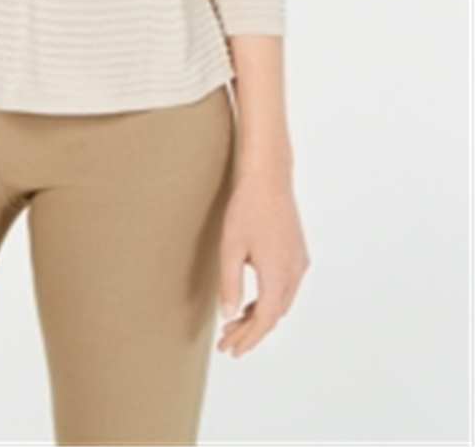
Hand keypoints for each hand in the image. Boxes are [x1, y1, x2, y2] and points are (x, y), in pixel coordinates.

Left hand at [216, 165, 309, 357]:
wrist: (269, 177)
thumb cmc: (247, 208)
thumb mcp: (231, 247)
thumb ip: (230, 283)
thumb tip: (229, 315)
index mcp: (278, 273)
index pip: (265, 319)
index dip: (248, 338)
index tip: (231, 350)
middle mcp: (295, 272)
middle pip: (274, 314)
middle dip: (251, 331)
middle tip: (227, 342)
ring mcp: (299, 262)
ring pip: (281, 302)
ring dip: (260, 316)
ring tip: (235, 324)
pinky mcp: (298, 252)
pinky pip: (286, 287)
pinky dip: (269, 300)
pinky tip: (252, 300)